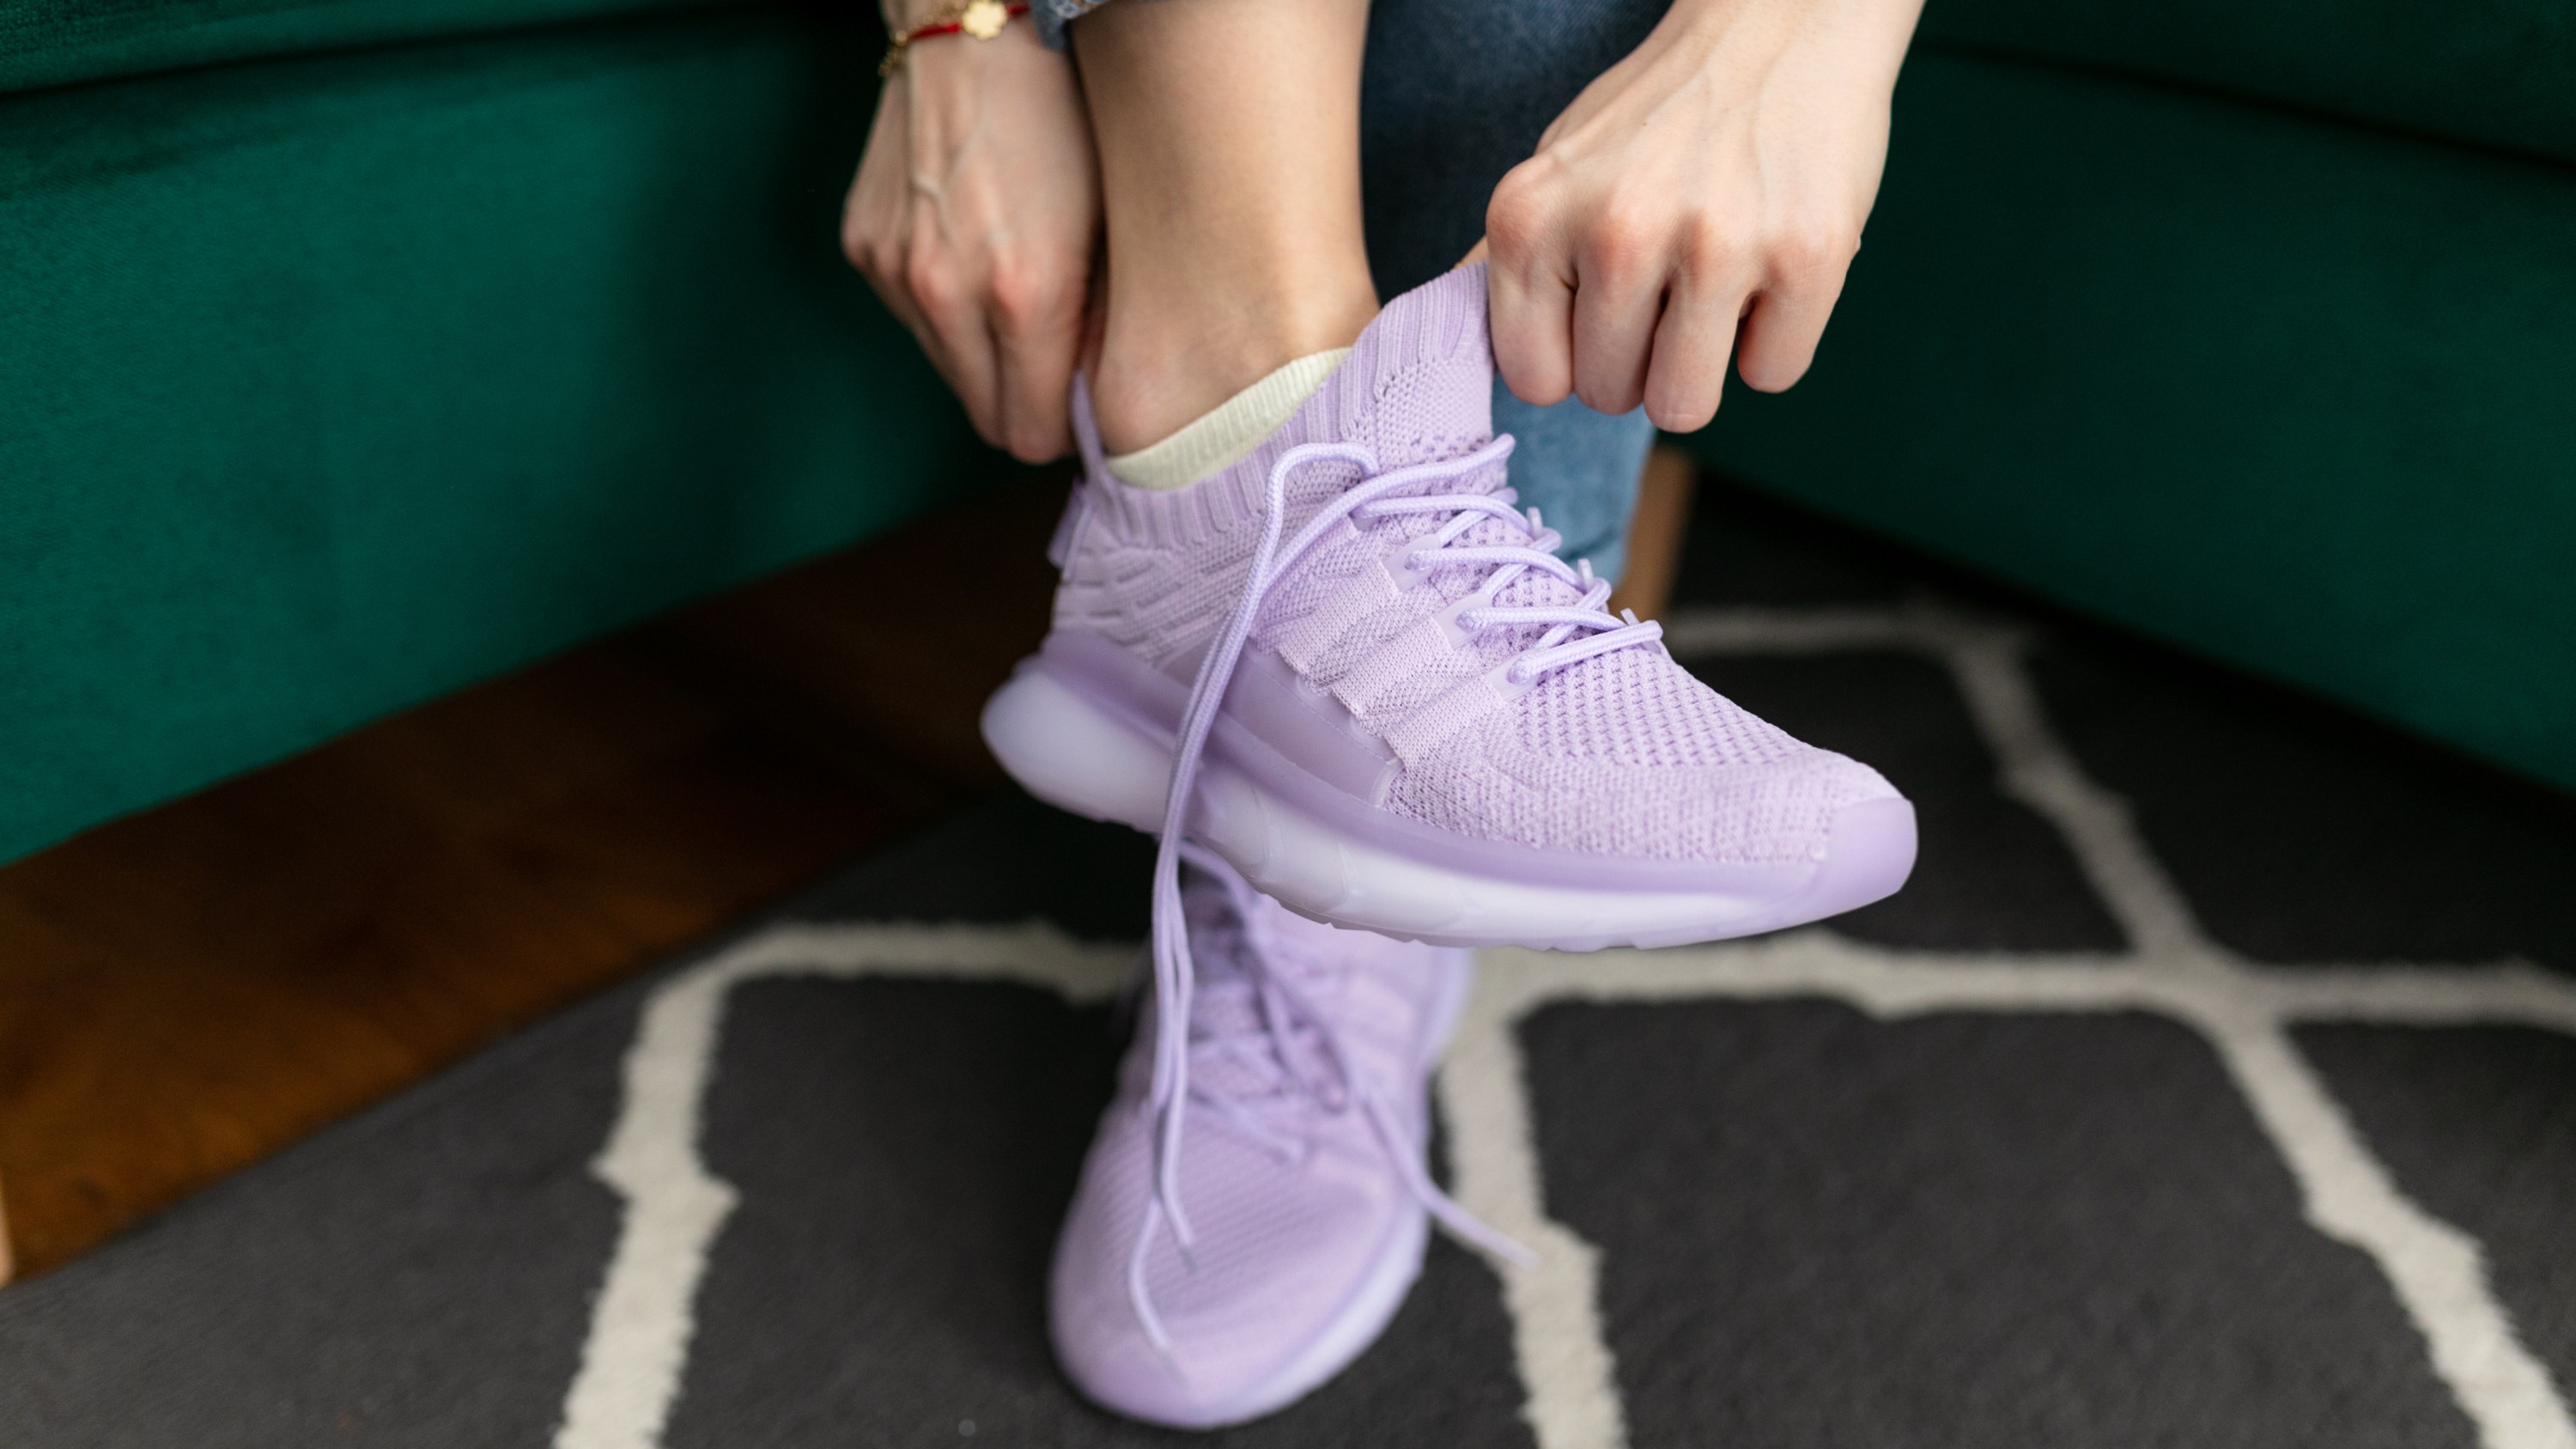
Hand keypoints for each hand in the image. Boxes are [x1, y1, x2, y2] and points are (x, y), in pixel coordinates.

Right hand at [843, 21, 1099, 461]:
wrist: (979, 40)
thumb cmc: (1065, 125)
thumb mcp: (1110, 234)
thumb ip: (1098, 331)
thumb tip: (1091, 405)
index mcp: (1024, 297)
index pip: (1031, 434)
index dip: (1060, 429)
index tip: (1078, 410)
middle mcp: (949, 296)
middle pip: (985, 418)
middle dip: (1021, 403)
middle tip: (1051, 365)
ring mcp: (898, 273)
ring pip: (947, 369)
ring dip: (980, 351)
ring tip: (1010, 288)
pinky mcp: (866, 249)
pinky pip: (912, 316)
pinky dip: (942, 302)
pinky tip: (967, 247)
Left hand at [1481, 0, 1922, 431]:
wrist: (1781, 23)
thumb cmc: (1662, 114)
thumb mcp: (1556, 171)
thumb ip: (1509, 261)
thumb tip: (1450, 352)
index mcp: (1531, 216)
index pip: (1536, 380)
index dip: (1576, 360)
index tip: (1604, 314)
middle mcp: (1615, 230)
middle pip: (1610, 398)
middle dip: (1642, 361)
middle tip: (1671, 286)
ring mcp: (1714, 245)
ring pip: (1683, 407)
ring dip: (1701, 367)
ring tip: (1714, 290)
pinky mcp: (1805, 257)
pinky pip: (1771, 376)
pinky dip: (1775, 339)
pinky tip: (1770, 268)